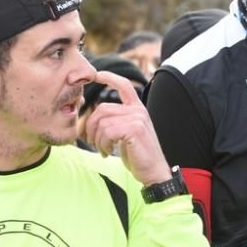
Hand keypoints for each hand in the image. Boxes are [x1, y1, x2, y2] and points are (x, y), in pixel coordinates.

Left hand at [84, 71, 171, 186]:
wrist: (154, 171)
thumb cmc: (138, 156)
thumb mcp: (126, 135)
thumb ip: (116, 122)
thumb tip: (95, 119)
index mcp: (138, 109)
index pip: (124, 86)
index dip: (110, 78)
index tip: (97, 75)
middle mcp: (138, 110)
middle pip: (102, 109)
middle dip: (91, 127)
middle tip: (92, 142)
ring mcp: (137, 118)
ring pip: (102, 122)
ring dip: (97, 140)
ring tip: (103, 150)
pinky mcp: (134, 129)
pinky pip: (107, 132)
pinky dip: (103, 144)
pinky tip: (108, 152)